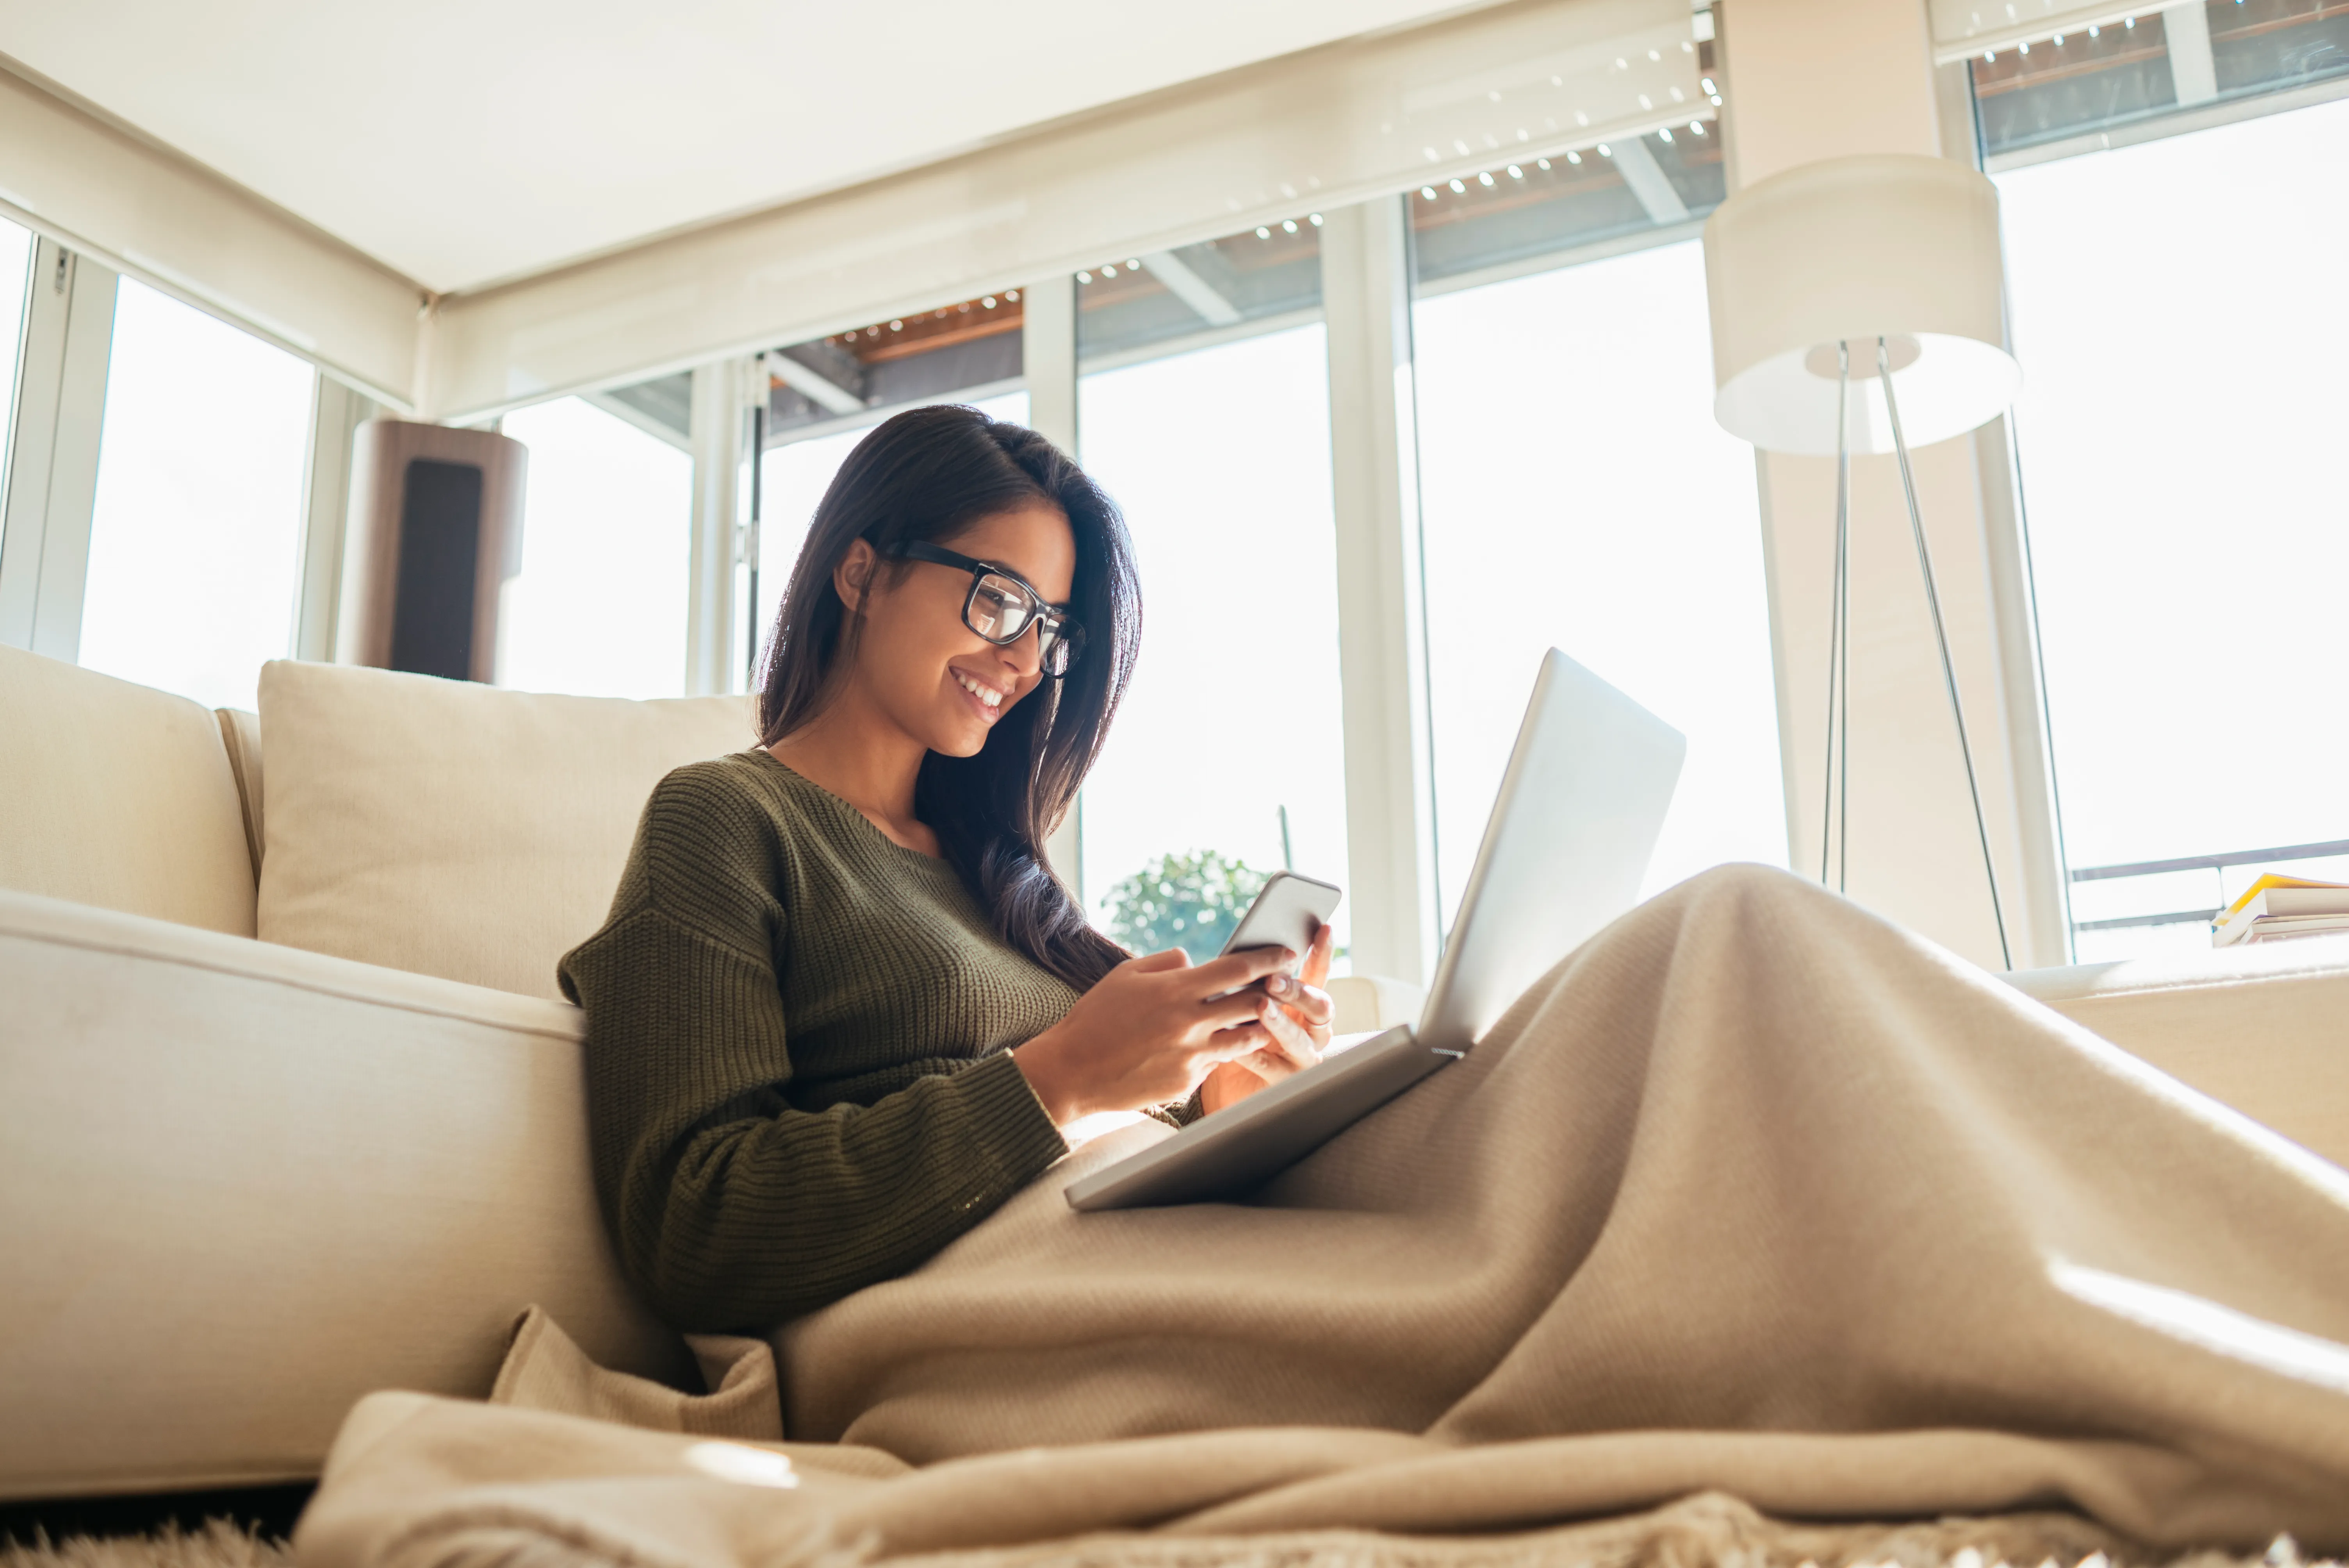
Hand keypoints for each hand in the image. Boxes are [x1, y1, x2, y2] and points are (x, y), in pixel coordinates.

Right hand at [1012, 944, 1301, 1124]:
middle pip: (1253, 1003)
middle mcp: (1190, 1024)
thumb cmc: (1096, 1017)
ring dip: (1257, 1026)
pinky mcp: (1187, 1084)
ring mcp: (1191, 1058)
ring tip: (1258, 1017)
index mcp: (1175, 990)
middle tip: (1284, 985)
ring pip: (1246, 1039)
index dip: (1269, 958)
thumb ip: (1166, 962)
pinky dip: (1218, 1053)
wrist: (1072, 1071)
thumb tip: (1195, 962)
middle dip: (1274, 992)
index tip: (1288, 952)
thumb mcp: (1126, 975)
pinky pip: (1215, 1064)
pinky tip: (1211, 1046)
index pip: (1239, 968)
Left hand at [1199, 920, 1335, 1116]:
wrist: (1225, 1087)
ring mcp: (1302, 1058)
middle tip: (1274, 979)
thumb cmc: (1235, 1035)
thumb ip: (1244, 981)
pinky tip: (1238, 1047)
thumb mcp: (1240, 1003)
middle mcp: (1312, 1030)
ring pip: (1301, 1039)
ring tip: (1262, 1008)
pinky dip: (1255, 1053)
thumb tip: (1234, 953)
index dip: (1322, 953)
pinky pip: (1272, 1066)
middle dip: (1298, 991)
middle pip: (1318, 1007)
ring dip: (1281, 1023)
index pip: (1319, 975)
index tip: (1322, 928)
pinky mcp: (1285, 1083)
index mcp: (1304, 1005)